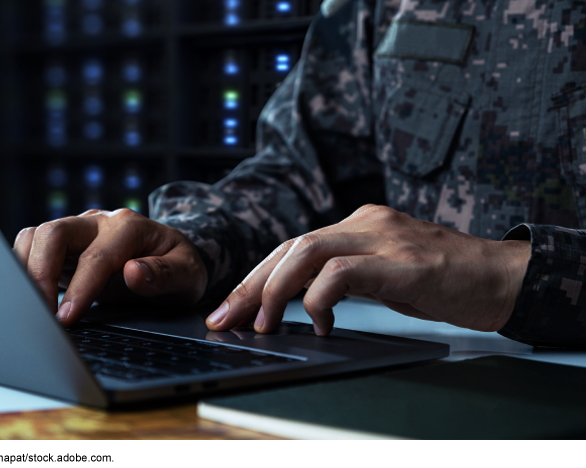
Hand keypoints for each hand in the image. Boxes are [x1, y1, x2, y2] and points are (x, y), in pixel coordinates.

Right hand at [13, 209, 207, 325]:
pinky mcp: (67, 246)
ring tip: (31, 308)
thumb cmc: (181, 268)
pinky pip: (34, 248)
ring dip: (27, 269)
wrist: (174, 260)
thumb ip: (165, 274)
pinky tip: (30, 296)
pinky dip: (24, 268)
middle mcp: (101, 222)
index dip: (80, 289)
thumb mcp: (189, 275)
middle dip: (40, 272)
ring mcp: (80, 231)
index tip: (67, 318)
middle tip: (40, 313)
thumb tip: (133, 272)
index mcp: (131, 227)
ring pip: (37, 236)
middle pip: (55, 233)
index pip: (97, 256)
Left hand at [206, 205, 529, 334]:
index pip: (293, 246)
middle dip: (250, 284)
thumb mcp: (384, 273)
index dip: (256, 276)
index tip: (230, 307)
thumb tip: (301, 302)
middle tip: (225, 318)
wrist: (501, 276)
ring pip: (307, 251)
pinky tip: (322, 323)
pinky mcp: (402, 262)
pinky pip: (343, 271)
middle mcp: (364, 223)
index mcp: (358, 225)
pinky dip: (320, 298)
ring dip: (275, 290)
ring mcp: (383, 238)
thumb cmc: (443, 279)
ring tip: (263, 324)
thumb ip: (346, 276)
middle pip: (290, 247)